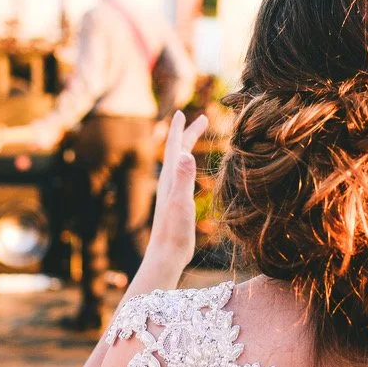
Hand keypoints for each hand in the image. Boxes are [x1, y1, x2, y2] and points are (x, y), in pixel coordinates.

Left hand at [145, 110, 208, 275]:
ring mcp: (172, 192)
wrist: (166, 253)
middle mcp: (169, 182)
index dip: (179, 129)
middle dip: (188, 133)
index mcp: (170, 178)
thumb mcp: (181, 201)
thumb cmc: (174, 230)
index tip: (182, 112)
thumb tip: (186, 153)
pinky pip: (183, 177)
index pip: (175, 147)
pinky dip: (188, 167)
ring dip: (188, 148)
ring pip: (180, 163)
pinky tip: (190, 171)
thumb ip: (184, 178)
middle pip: (179, 152)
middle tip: (201, 118)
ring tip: (195, 139)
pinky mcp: (177, 203)